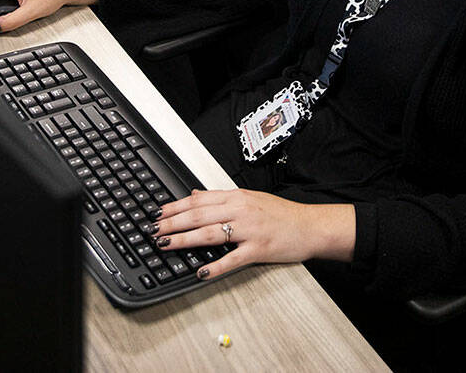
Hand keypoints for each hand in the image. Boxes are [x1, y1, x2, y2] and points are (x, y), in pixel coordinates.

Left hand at [150, 188, 354, 279]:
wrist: (311, 226)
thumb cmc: (281, 214)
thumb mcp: (250, 197)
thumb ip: (222, 197)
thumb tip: (196, 194)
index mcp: (237, 197)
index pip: (198, 199)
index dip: (175, 206)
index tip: (158, 213)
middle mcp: (240, 210)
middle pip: (199, 215)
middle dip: (172, 222)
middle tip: (154, 230)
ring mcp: (249, 230)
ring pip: (210, 233)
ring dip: (185, 239)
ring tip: (167, 244)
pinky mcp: (258, 249)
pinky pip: (233, 258)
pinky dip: (215, 265)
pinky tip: (201, 271)